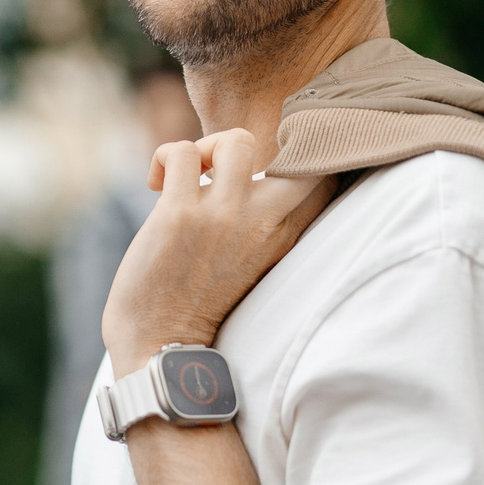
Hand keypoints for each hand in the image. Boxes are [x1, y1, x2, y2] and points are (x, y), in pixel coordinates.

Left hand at [100, 128, 335, 375]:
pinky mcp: (180, 215)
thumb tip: (250, 172)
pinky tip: (158, 184)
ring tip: (191, 174)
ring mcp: (223, 216)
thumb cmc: (200, 301)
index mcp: (285, 234)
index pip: (325, 174)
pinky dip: (166, 157)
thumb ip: (262, 220)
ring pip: (234, 140)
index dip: (309, 148)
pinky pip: (180, 152)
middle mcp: (263, 221)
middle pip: (298, 150)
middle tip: (228, 165)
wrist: (162, 345)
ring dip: (207, 146)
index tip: (276, 154)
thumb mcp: (253, 260)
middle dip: (268, 138)